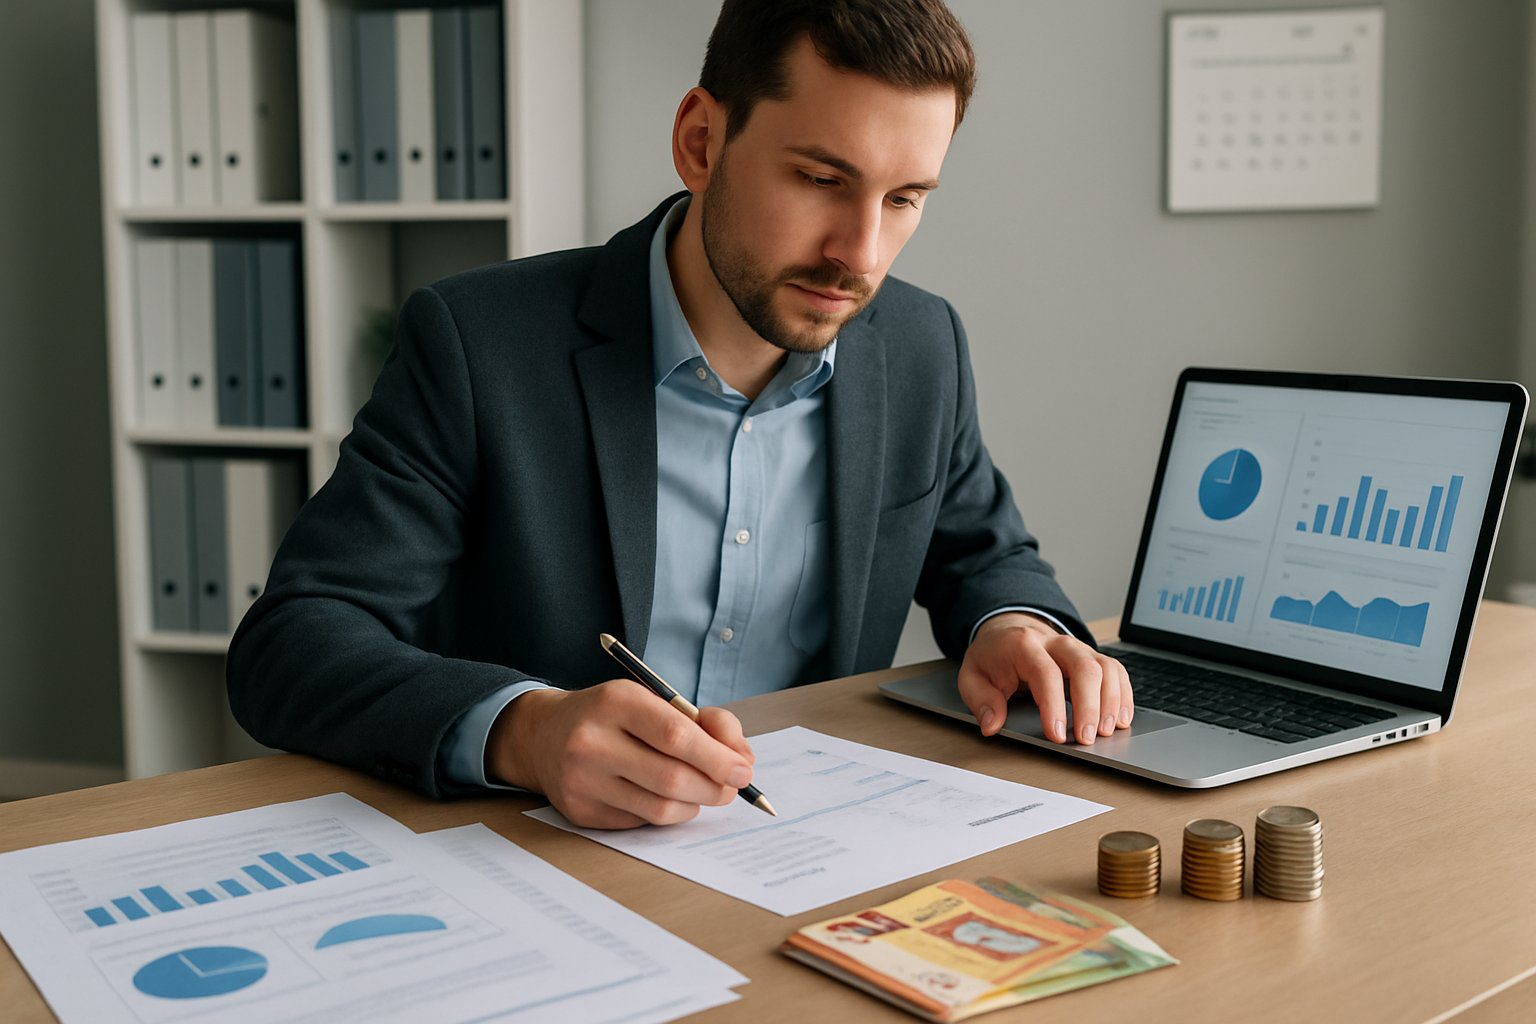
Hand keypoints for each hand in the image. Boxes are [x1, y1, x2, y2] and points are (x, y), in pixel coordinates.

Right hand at [486, 681, 755, 828]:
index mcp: (616, 702)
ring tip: (700, 792)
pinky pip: (640, 823)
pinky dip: (665, 814)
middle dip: (714, 788)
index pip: (676, 735)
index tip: (743, 770)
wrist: (544, 734)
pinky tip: (664, 798)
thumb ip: (704, 722)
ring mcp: (582, 780)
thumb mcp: (653, 699)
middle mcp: (592, 741)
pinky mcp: (580, 812)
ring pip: (659, 809)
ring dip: (694, 805)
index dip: (717, 757)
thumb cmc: (613, 715)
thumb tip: (741, 760)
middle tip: (731, 788)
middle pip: (671, 779)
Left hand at [957, 613, 1132, 745]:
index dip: (1054, 706)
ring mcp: (1078, 648)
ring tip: (1107, 732)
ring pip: (1106, 668)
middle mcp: (1056, 642)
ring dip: (1111, 702)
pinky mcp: (1092, 657)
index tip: (1057, 734)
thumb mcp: (972, 677)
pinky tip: (1121, 718)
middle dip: (1090, 707)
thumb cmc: (993, 658)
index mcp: (1024, 645)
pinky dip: (1123, 695)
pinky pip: (1116, 670)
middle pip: (1085, 668)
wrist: (1008, 633)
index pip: (1046, 674)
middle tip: (1087, 739)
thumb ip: (981, 700)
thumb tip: (992, 725)